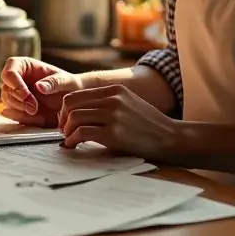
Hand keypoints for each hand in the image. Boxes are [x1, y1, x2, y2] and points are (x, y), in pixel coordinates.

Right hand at [0, 57, 80, 126]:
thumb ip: (54, 82)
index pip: (9, 72)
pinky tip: (38, 118)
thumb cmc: (69, 85)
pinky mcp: (17, 107)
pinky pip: (14, 114)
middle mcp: (15, 78)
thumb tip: (38, 87)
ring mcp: (14, 93)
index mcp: (23, 65)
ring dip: (21, 110)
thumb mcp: (66, 81)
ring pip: (8, 102)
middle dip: (20, 101)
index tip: (28, 97)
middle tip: (34, 109)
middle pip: (6, 89)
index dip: (16, 85)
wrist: (73, 101)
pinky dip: (24, 118)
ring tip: (38, 114)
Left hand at [59, 84, 177, 159]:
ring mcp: (113, 115)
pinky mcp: (114, 134)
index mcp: (114, 90)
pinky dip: (72, 140)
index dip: (65, 109)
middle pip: (71, 104)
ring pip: (74, 118)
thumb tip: (78, 112)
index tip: (65, 121)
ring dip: (67, 131)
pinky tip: (73, 145)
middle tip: (64, 131)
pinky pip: (82, 133)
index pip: (76, 94)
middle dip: (63, 119)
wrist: (171, 138)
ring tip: (70, 140)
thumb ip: (106, 102)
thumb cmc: (148, 125)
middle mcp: (112, 99)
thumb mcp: (128, 103)